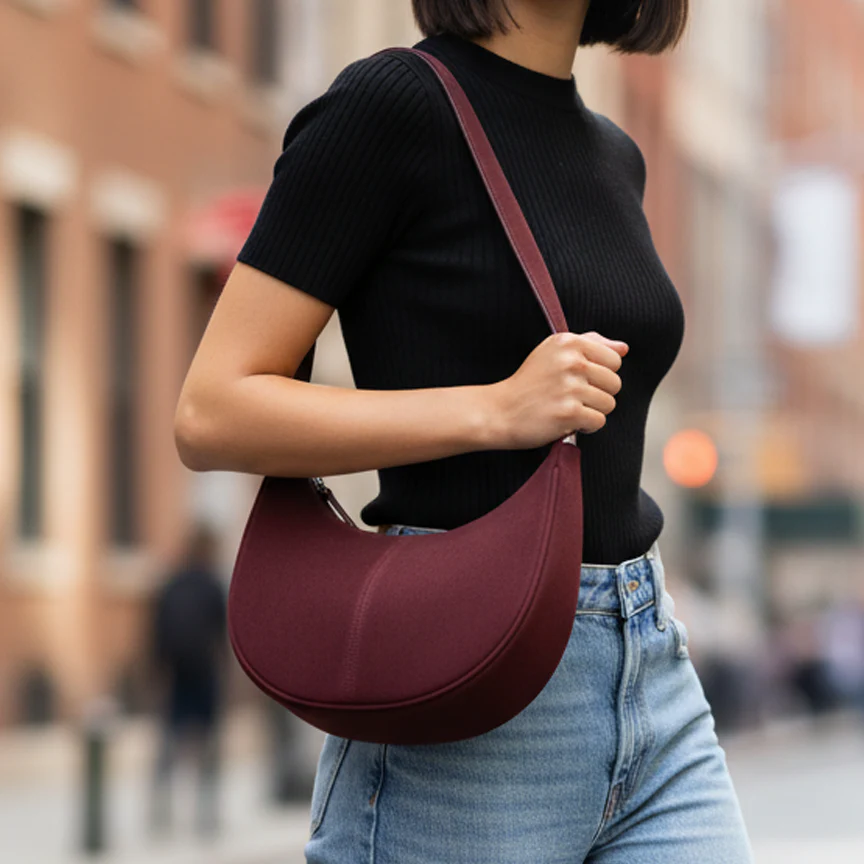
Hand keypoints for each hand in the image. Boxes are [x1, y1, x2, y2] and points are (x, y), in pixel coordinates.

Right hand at [484, 331, 627, 449]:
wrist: (499, 410)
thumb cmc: (529, 383)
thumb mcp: (554, 353)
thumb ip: (590, 345)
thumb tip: (623, 348)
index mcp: (569, 342)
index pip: (614, 360)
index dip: (600, 374)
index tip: (577, 380)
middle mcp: (571, 361)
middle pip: (615, 383)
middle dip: (597, 394)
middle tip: (571, 397)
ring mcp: (570, 387)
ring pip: (609, 404)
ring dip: (591, 411)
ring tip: (568, 408)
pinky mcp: (569, 412)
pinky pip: (598, 421)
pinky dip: (585, 427)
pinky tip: (566, 421)